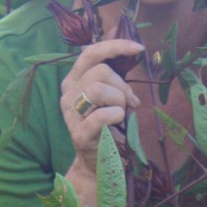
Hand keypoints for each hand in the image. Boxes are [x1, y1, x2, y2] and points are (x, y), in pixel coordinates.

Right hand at [60, 38, 142, 171]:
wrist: (98, 161)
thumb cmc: (107, 124)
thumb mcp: (110, 94)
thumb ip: (115, 73)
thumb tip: (131, 46)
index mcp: (73, 80)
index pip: (90, 53)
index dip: (115, 46)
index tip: (139, 48)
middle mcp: (67, 94)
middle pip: (100, 71)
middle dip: (122, 85)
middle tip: (130, 102)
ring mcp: (70, 114)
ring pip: (98, 89)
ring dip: (119, 100)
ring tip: (121, 113)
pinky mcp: (79, 134)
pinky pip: (102, 115)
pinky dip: (117, 115)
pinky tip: (118, 122)